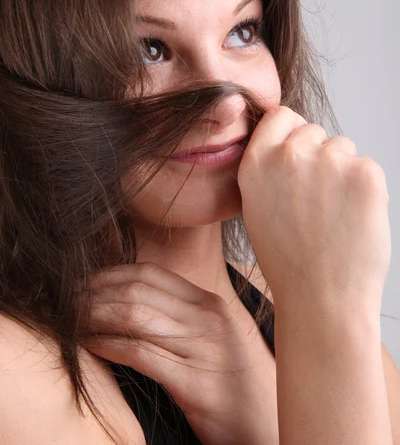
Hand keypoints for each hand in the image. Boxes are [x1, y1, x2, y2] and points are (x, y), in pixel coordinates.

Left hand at [80, 262, 277, 444]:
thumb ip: (179, 317)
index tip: (84, 285)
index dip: (110, 275)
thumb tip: (130, 304)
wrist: (267, 423)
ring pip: (135, 316)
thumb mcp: (212, 338)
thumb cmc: (233, 382)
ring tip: (73, 323)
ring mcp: (204, 348)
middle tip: (67, 303)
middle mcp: (208, 318)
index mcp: (209, 304)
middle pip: (138, 291)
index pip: (151, 273)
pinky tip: (91, 347)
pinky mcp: (196, 383)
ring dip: (95, 317)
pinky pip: (141, 354)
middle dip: (95, 294)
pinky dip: (109, 346)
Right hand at [237, 105, 390, 316]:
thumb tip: (290, 143)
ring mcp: (328, 161)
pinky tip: (352, 219)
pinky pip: (367, 166)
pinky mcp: (364, 173)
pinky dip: (365, 189)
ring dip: (342, 172)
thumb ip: (268, 170)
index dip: (292, 132)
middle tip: (317, 199)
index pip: (280, 116)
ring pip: (343, 148)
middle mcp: (289, 155)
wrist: (321, 298)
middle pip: (314, 131)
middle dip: (319, 155)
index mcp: (256, 163)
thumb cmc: (290, 260)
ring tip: (333, 214)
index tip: (298, 153)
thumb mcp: (256, 208)